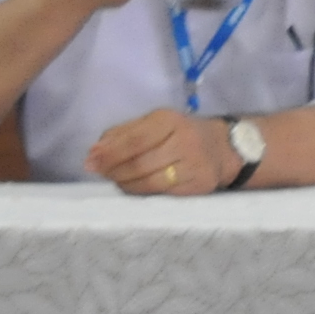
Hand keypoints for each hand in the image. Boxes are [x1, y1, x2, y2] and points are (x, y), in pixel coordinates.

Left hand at [89, 106, 241, 198]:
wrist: (224, 148)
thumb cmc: (181, 134)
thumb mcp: (156, 123)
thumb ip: (124, 133)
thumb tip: (95, 152)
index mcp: (169, 121)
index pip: (134, 140)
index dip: (109, 152)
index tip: (90, 160)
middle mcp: (184, 142)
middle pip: (139, 163)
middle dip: (113, 170)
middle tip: (99, 172)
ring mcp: (193, 166)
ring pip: (148, 181)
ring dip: (124, 183)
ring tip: (115, 180)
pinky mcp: (198, 185)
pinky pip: (162, 192)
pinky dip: (141, 191)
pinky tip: (133, 187)